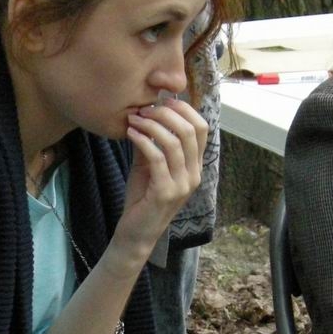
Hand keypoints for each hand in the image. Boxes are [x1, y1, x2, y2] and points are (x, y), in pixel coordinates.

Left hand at [109, 97, 205, 263]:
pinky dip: (143, 141)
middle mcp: (194, 174)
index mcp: (195, 166)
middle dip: (165, 113)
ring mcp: (182, 185)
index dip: (184, 109)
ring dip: (151, 125)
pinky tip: (130, 134)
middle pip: (190, 130)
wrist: (135, 232)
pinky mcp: (165, 192)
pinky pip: (157, 158)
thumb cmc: (142, 198)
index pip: (201, 127)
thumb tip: (146, 112)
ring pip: (173, 142)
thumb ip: (152, 142)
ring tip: (133, 119)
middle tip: (144, 109)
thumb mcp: (148, 164)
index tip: (160, 101)